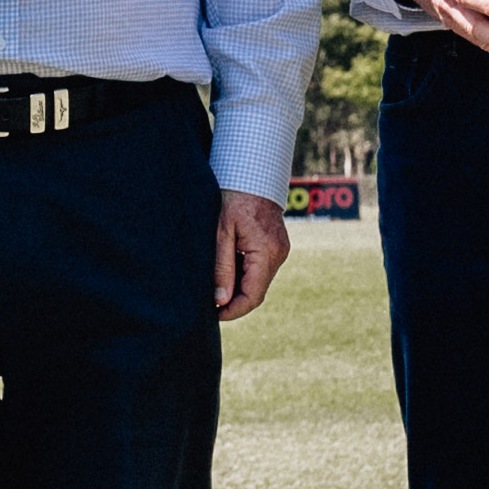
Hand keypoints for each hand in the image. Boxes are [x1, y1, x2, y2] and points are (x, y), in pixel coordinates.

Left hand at [212, 189, 291, 323]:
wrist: (252, 174)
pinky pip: (260, 268)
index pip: (253, 296)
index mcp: (267, 253)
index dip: (233, 310)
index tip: (214, 314)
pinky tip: (226, 267)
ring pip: (258, 281)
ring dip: (238, 286)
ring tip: (214, 283)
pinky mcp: (275, 245)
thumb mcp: (221, 233)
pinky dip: (243, 273)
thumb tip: (220, 299)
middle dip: (234, 301)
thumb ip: (222, 268)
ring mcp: (279, 250)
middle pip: (257, 291)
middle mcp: (278, 255)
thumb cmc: (233, 198)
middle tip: (209, 302)